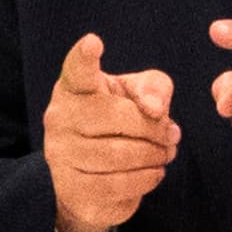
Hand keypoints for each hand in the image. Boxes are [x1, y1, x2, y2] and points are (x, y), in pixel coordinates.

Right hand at [44, 33, 178, 231]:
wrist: (93, 177)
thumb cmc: (119, 123)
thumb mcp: (139, 95)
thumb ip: (154, 88)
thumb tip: (153, 108)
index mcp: (74, 87)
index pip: (77, 70)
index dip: (84, 57)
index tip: (93, 43)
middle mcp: (59, 117)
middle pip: (117, 118)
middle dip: (154, 129)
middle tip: (172, 135)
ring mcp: (61, 155)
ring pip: (119, 155)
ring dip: (154, 156)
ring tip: (165, 153)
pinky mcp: (72, 188)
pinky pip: (119, 185)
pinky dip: (146, 179)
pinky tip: (153, 172)